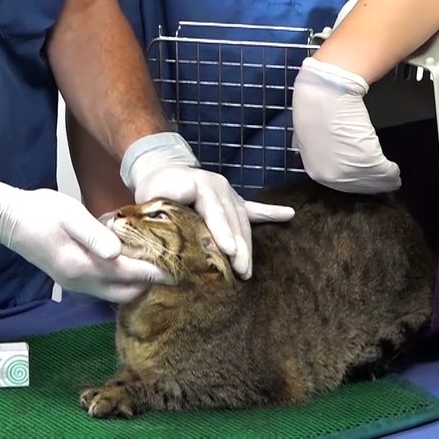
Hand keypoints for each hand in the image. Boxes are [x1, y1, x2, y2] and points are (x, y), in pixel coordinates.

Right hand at [0, 174, 171, 303]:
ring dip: (137, 285)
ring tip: (160, 269)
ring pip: (115, 294)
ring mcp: (74, 284)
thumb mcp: (69, 215)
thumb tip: (119, 252)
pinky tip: (133, 268)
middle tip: (175, 270)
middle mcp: (79, 282)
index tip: (179, 269)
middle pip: (125, 293)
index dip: (154, 272)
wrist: (8, 219)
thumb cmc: (40, 211)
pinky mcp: (71, 279)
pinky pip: (105, 289)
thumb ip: (94, 234)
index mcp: (81, 266)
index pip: (127, 274)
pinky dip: (123, 283)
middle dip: (150, 284)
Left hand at [120, 133, 295, 279]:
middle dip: (238, 247)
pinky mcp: (234, 199)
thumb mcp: (149, 198)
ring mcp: (229, 192)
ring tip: (248, 270)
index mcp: (197, 184)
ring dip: (247, 246)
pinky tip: (289, 215)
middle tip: (241, 271)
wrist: (161, 168)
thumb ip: (157, 216)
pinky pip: (255, 208)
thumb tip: (159, 244)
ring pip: (243, 221)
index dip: (221, 230)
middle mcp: (218, 186)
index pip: (213, 210)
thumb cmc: (154, 188)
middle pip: (233, 219)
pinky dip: (271, 213)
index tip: (228, 250)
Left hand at [292, 57, 400, 192]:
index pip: (341, 185)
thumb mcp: (312, 138)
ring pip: (373, 180)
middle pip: (358, 186)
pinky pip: (385, 172)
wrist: (324, 95)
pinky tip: (394, 170)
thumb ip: (324, 154)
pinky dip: (392, 171)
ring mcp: (349, 171)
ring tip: (392, 176)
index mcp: (316, 172)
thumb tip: (337, 157)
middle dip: (372, 183)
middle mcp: (331, 176)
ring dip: (384, 178)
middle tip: (385, 181)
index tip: (367, 179)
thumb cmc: (317, 109)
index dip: (356, 181)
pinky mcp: (367, 161)